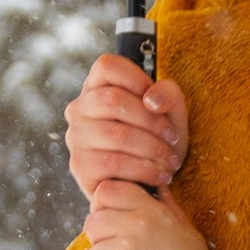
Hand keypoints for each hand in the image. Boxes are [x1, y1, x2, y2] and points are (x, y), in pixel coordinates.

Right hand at [66, 52, 187, 200]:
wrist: (150, 182)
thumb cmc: (158, 140)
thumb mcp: (171, 112)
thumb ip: (168, 95)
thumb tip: (151, 100)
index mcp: (97, 87)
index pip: (107, 66)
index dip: (137, 79)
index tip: (158, 103)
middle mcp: (79, 109)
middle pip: (114, 100)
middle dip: (152, 121)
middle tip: (173, 138)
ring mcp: (76, 137)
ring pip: (117, 134)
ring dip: (153, 149)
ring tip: (171, 161)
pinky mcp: (80, 166)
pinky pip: (114, 163)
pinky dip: (144, 170)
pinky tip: (160, 176)